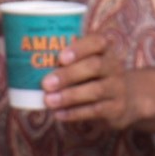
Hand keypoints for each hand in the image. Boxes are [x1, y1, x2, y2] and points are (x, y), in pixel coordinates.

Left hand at [39, 34, 154, 136]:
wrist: (129, 98)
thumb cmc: (95, 77)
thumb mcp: (88, 63)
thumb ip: (66, 61)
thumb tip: (25, 66)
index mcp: (105, 50)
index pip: (98, 41)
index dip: (80, 47)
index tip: (60, 57)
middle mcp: (114, 66)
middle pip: (95, 66)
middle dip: (69, 75)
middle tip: (46, 83)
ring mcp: (117, 88)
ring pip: (95, 90)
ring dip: (69, 96)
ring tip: (49, 101)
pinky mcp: (116, 109)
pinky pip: (96, 111)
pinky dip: (75, 113)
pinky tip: (59, 114)